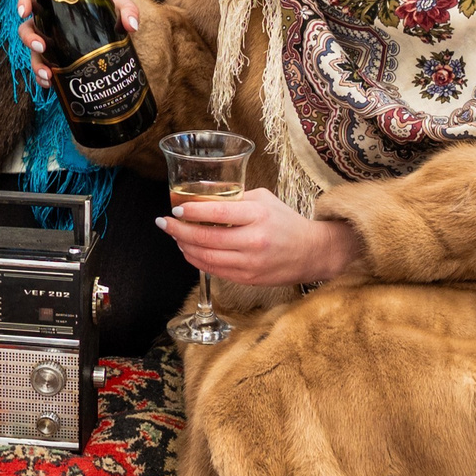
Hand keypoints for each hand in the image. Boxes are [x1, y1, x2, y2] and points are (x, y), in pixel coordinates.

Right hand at [15, 0, 141, 89]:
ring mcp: (52, 45)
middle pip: (27, 29)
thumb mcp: (120, 5)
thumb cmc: (111, 14)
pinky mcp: (57, 62)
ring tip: (48, 74)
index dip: (24, 2)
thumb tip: (130, 26)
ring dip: (36, 64)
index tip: (24, 11)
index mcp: (58, 6)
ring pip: (33, 54)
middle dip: (29, 38)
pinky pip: (44, 71)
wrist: (115, 35)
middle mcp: (49, 25)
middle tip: (42, 46)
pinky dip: (43, 78)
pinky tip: (51, 83)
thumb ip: (127, 9)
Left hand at [157, 188, 362, 286]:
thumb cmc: (285, 222)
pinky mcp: (247, 278)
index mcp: (257, 215)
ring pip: (205, 257)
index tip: (176, 208)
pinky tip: (189, 250)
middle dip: (178, 230)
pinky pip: (214, 270)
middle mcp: (253, 240)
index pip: (216, 213)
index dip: (191, 211)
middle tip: (164, 222)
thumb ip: (235, 199)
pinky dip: (197, 260)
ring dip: (184, 246)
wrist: (311, 252)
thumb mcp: (264, 200)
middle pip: (205, 238)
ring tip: (174, 236)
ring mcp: (250, 262)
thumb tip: (202, 198)